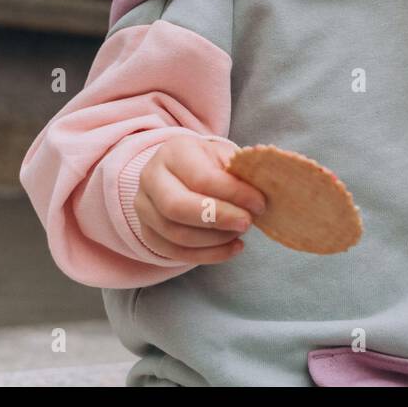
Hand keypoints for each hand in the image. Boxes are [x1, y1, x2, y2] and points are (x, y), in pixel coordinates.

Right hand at [134, 135, 266, 262]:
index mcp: (174, 151)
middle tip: (247, 223)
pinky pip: (174, 252)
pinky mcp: (147, 232)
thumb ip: (240, 170)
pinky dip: (208, 255)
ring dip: (215, 240)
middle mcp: (151, 177)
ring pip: (176, 234)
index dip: (233, 194)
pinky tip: (232, 247)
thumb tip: (264, 186)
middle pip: (177, 208)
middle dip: (219, 219)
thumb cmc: (211, 163)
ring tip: (239, 233)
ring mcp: (144, 207)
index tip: (259, 203)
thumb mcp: (226, 156)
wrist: (182, 172)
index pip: (201, 178)